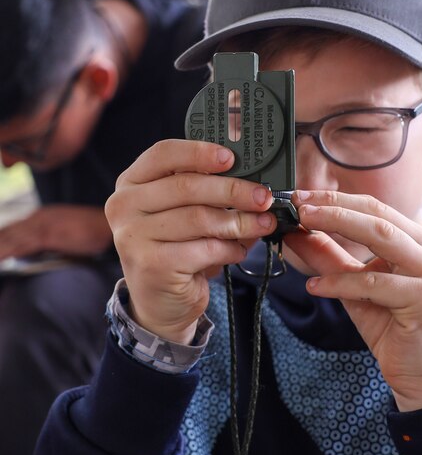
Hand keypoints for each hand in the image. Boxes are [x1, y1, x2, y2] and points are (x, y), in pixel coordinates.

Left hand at [0, 205, 112, 260]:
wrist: (108, 227)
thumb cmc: (93, 233)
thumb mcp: (65, 236)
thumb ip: (47, 242)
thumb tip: (26, 254)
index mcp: (41, 217)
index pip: (11, 229)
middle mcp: (37, 218)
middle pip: (6, 232)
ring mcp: (41, 225)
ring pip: (9, 238)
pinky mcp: (46, 234)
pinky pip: (21, 244)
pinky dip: (6, 251)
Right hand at [105, 140, 276, 343]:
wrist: (160, 302)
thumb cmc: (177, 249)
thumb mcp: (185, 213)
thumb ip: (206, 192)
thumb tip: (254, 181)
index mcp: (131, 183)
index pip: (163, 154)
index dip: (199, 152)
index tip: (232, 158)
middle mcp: (124, 206)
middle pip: (187, 187)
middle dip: (233, 191)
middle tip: (263, 197)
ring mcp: (133, 236)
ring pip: (200, 219)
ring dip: (239, 222)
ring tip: (263, 225)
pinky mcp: (152, 265)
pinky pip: (204, 249)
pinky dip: (229, 249)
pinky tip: (238, 251)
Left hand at [284, 190, 421, 411]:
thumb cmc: (393, 329)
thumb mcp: (355, 289)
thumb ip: (331, 259)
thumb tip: (297, 233)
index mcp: (419, 241)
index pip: (374, 208)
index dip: (336, 199)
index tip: (299, 198)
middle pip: (377, 215)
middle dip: (333, 207)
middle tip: (297, 205)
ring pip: (380, 237)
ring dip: (336, 228)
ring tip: (301, 228)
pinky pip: (373, 283)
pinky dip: (339, 282)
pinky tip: (314, 286)